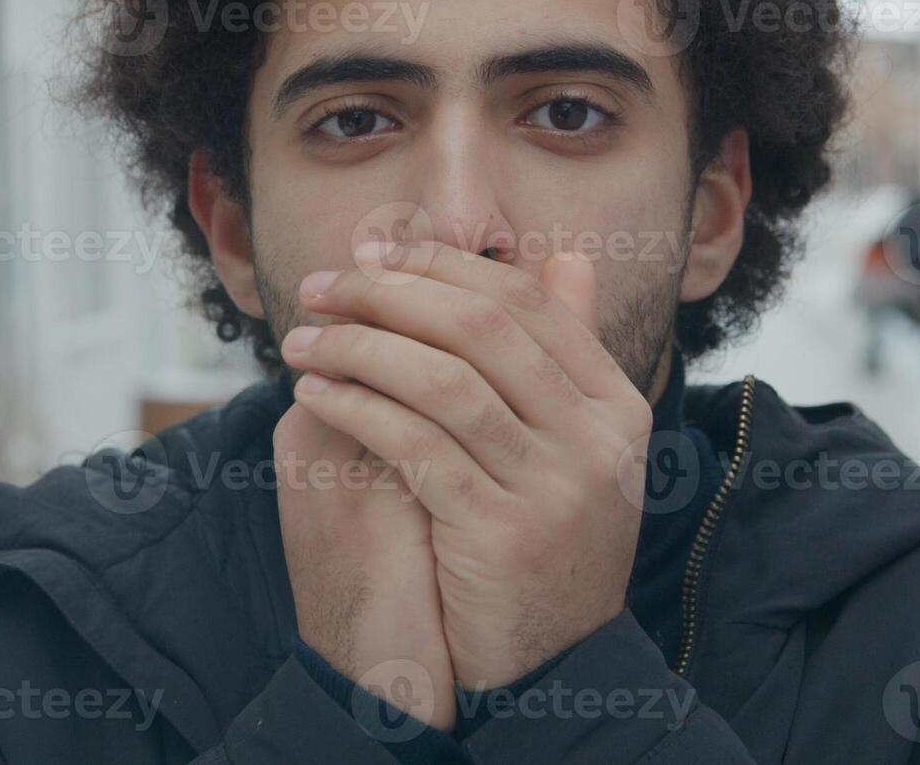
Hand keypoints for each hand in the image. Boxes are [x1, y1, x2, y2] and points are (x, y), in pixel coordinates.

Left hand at [281, 242, 653, 688]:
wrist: (554, 663)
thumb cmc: (545, 544)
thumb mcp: (575, 450)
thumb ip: (564, 357)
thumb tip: (564, 257)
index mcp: (617, 406)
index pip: (526, 301)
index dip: (442, 267)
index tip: (372, 255)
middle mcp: (598, 440)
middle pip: (482, 328)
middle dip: (388, 295)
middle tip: (322, 288)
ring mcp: (556, 488)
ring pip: (444, 381)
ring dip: (358, 349)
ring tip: (302, 343)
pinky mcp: (503, 534)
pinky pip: (415, 445)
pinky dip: (357, 409)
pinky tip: (314, 396)